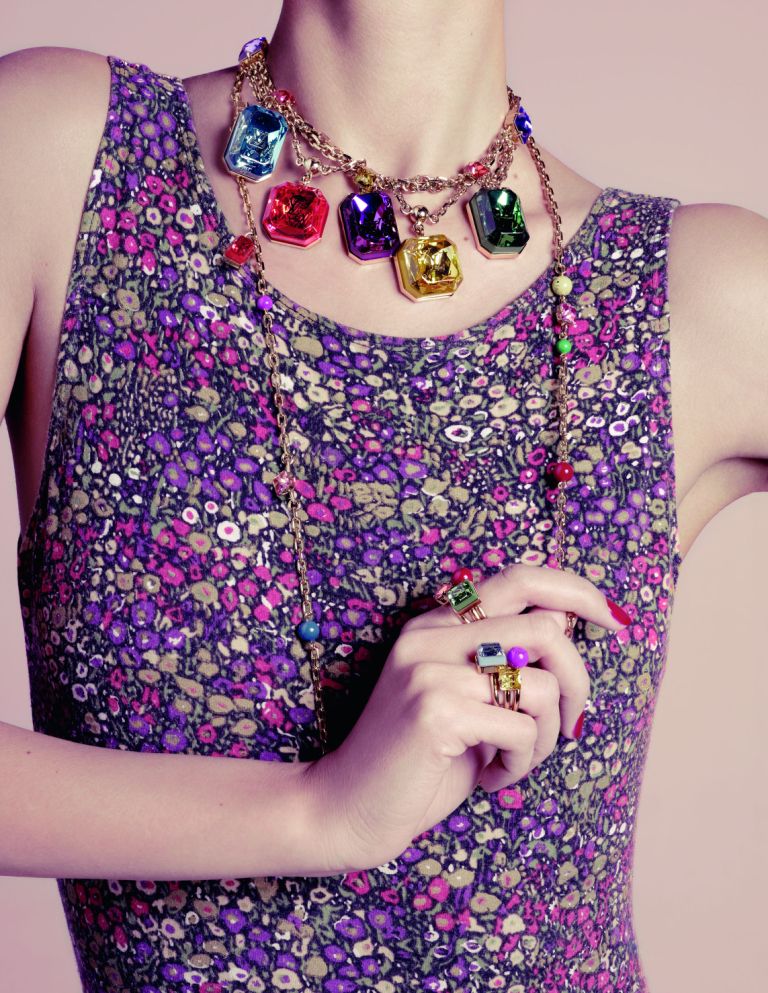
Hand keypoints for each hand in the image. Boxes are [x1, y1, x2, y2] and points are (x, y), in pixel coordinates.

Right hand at [300, 563, 628, 873]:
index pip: (519, 579)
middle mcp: (431, 634)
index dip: (577, 592)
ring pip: (541, 687)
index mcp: (437, 623)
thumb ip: (506, 657)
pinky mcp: (436, 709)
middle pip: (546, 630)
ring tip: (514, 759)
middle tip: (570, 725)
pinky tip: (492, 776)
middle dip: (579, 682)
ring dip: (545, 737)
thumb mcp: (469, 699)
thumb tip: (565, 620)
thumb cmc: (420, 759)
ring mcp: (430, 668)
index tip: (615, 620)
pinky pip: (522, 730)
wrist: (350, 807)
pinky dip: (522, 762)